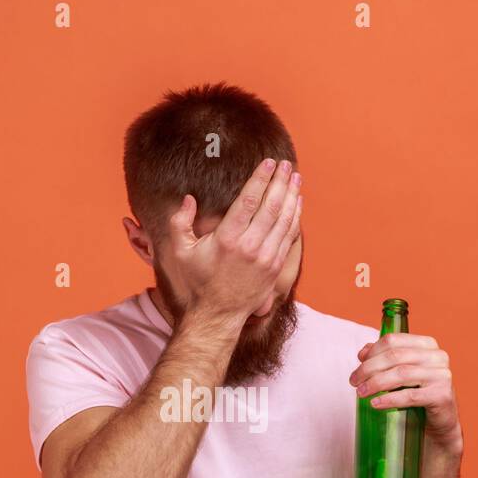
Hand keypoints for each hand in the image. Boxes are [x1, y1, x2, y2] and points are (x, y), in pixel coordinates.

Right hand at [165, 157, 302, 323]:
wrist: (217, 314)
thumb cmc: (198, 282)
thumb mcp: (181, 252)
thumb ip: (180, 223)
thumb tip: (188, 198)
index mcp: (227, 238)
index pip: (249, 200)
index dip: (261, 178)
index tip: (269, 163)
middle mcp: (250, 246)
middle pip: (271, 206)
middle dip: (281, 182)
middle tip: (286, 165)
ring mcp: (266, 257)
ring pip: (284, 219)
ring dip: (291, 195)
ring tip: (295, 177)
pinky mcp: (275, 267)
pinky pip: (289, 236)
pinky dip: (295, 216)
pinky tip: (297, 202)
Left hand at [350, 333, 462, 455]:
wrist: (439, 423)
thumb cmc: (418, 394)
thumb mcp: (400, 373)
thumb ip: (384, 359)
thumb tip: (362, 353)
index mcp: (427, 345)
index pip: (393, 340)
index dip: (372, 352)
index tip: (358, 365)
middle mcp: (437, 356)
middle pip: (395, 356)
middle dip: (369, 368)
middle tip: (354, 382)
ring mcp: (442, 375)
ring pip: (401, 374)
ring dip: (376, 383)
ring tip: (360, 393)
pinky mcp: (442, 395)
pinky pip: (410, 395)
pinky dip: (389, 399)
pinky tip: (375, 403)